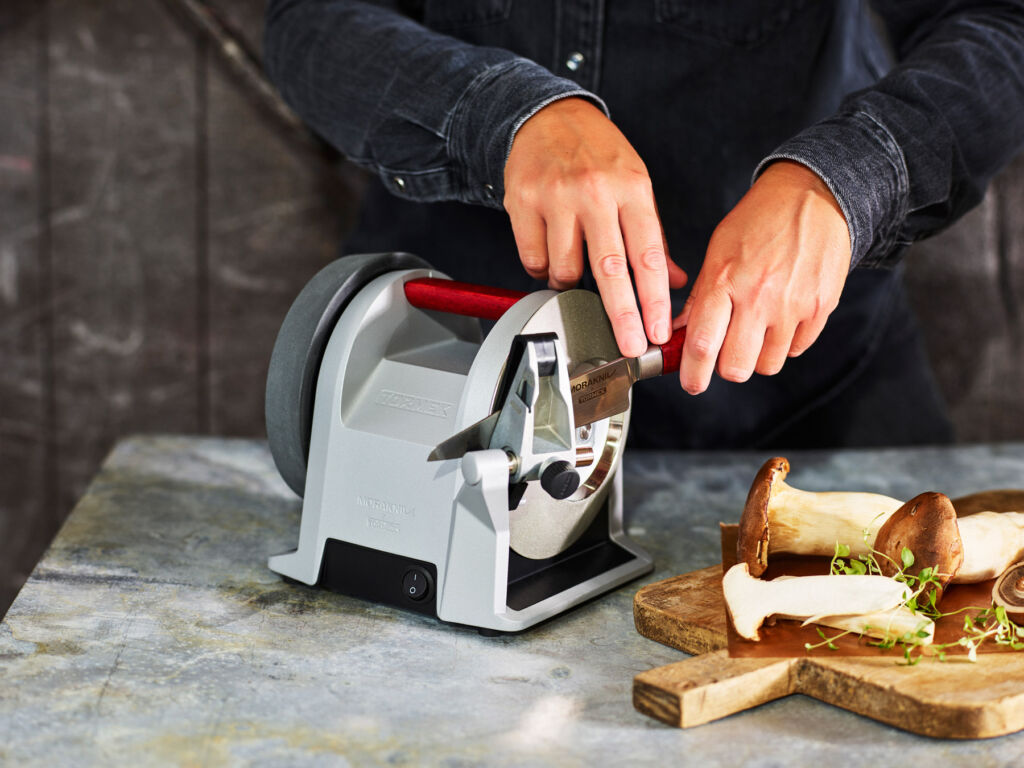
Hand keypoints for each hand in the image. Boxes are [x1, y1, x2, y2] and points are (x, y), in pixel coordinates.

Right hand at [503, 98, 687, 356]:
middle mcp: (594, 192)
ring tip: (575, 270)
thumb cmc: (596, 153)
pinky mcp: (523, 202)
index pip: (647, 254)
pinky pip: (533, 260)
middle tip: (630, 345)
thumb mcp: (635, 184)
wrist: (547, 116)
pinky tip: (550, 254)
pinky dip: (542, 269)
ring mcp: (556, 197)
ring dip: (572, 284)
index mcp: (631, 188)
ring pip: (565, 269)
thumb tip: (673, 281)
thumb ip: (652, 235)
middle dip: (622, 314)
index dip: (653, 299)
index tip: (656, 331)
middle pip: (609, 268)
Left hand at [676, 160, 850, 393]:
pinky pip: (796, 350)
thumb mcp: (718, 251)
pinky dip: (784, 344)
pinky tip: (779, 319)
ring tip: (755, 329)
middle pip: (736, 367)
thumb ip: (699, 296)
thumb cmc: (759, 221)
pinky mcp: (820, 308)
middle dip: (726, 369)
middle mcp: (759, 297)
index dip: (693, 373)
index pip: (702, 343)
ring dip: (756, 357)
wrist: (813, 196)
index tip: (691, 382)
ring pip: (767, 365)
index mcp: (725, 280)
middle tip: (724, 354)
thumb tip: (680, 333)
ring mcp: (793, 305)